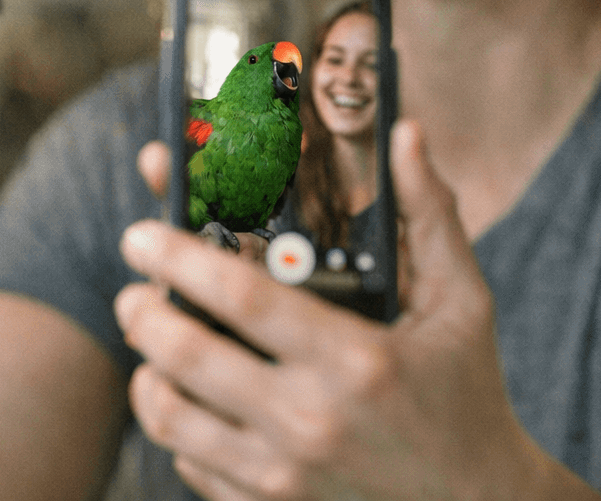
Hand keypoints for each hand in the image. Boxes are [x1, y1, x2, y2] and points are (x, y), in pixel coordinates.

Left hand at [115, 121, 580, 500]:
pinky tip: (186, 397)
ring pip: (170, 415)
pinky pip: (190, 462)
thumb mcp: (461, 305)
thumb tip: (408, 134)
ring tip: (150, 340)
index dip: (176, 255)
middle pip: (184, 354)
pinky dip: (176, 425)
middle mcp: (312, 421)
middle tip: (134, 289)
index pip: (239, 296)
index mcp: (355, 360)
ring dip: (144, 370)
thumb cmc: (465, 396)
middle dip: (141, 310)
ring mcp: (286, 477)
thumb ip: (429, 216)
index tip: (140, 231)